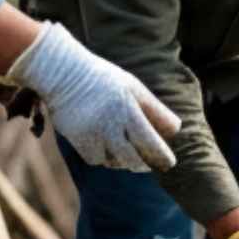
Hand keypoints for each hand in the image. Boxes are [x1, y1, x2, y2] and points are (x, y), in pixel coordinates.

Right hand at [7, 21, 178, 170]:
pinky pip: (96, 159)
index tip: (169, 163)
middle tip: (150, 166)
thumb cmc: (105, 79)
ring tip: (129, 154)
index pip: (150, 142)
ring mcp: (92, 133)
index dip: (162, 156)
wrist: (62, 72)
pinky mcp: (76, 139)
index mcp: (128, 109)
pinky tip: (109, 149)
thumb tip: (176, 130)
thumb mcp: (133, 87)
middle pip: (133, 159)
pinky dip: (104, 158)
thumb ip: (155, 109)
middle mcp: (109, 124)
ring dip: (124, 161)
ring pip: (114, 161)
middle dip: (144, 165)